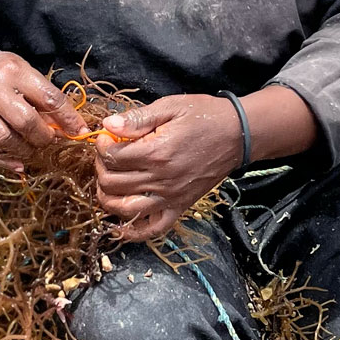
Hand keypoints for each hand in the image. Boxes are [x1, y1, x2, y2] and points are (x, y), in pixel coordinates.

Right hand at [0, 51, 87, 171]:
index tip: (80, 132)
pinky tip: (17, 162)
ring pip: (5, 140)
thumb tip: (72, 127)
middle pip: (26, 122)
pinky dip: (5, 162)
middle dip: (44, 137)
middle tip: (48, 140)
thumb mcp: (22, 72)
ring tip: (31, 148)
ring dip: (25, 151)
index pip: (48, 98)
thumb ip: (44, 97)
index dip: (68, 119)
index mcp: (12, 71)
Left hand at [93, 94, 244, 241]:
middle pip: (112, 182)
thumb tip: (108, 124)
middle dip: (101, 167)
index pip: (112, 156)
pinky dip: (133, 232)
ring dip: (107, 197)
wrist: (238, 134)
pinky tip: (119, 226)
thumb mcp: (170, 106)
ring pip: (124, 209)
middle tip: (107, 155)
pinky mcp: (180, 206)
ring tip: (108, 181)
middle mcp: (161, 179)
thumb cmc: (204, 117)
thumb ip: (138, 118)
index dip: (102, 145)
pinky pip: (153, 228)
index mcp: (156, 152)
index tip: (106, 136)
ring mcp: (170, 197)